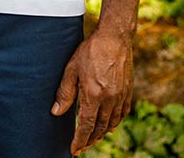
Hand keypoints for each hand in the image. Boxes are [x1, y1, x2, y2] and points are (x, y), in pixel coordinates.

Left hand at [51, 28, 132, 154]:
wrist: (114, 37)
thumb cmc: (90, 50)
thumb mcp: (72, 68)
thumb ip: (65, 92)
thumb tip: (56, 112)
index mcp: (93, 95)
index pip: (86, 126)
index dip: (79, 140)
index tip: (74, 150)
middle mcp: (109, 99)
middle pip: (99, 128)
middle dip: (90, 140)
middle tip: (82, 146)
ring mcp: (121, 96)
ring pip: (112, 123)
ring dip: (102, 133)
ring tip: (93, 137)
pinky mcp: (128, 91)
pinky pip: (122, 113)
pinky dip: (115, 122)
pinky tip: (110, 124)